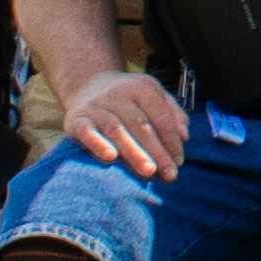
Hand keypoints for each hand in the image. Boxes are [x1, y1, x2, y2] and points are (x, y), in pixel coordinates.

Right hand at [62, 66, 187, 176]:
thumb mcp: (154, 97)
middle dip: (157, 151)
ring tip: (148, 171)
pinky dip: (98, 143)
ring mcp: (96, 106)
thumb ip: (172, 114)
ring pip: (117, 129)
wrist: (87, 86)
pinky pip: (87, 131)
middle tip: (169, 173)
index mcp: (142, 87)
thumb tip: (184, 136)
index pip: (160, 115)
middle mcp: (118, 94)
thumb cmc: (130, 99)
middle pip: (141, 124)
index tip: (178, 162)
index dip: (171, 140)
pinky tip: (110, 157)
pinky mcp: (76, 119)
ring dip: (134, 152)